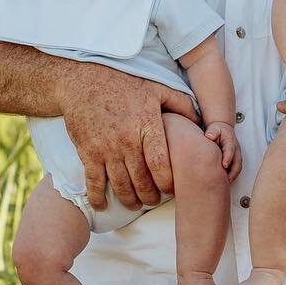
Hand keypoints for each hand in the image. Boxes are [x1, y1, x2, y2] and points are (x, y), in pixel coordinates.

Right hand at [62, 64, 199, 210]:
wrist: (84, 79)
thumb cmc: (124, 84)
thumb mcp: (158, 88)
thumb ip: (182, 106)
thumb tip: (200, 123)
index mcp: (147, 125)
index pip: (160, 164)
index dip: (167, 183)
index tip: (170, 189)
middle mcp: (127, 140)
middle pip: (142, 180)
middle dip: (150, 196)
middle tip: (154, 200)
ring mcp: (105, 148)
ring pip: (121, 185)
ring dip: (129, 200)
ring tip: (135, 204)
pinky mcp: (87, 152)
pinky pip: (94, 181)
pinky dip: (98, 197)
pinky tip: (103, 205)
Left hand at [204, 121, 241, 179]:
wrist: (223, 130)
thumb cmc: (218, 130)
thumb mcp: (214, 128)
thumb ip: (212, 132)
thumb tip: (209, 136)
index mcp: (230, 141)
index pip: (230, 150)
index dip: (228, 158)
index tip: (224, 165)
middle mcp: (236, 149)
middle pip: (237, 162)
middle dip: (233, 172)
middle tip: (226, 180)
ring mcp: (236, 155)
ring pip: (238, 167)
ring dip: (233, 175)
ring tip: (226, 184)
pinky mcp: (235, 160)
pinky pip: (235, 169)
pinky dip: (231, 176)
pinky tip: (225, 182)